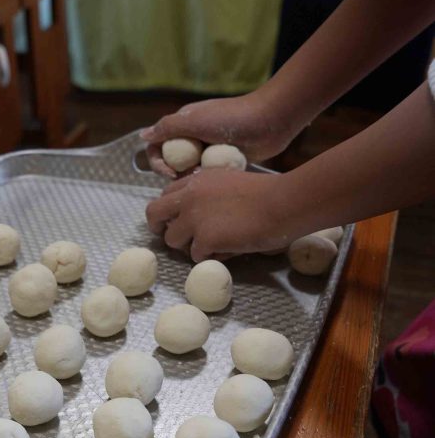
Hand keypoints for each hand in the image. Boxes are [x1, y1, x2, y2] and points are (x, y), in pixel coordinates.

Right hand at [140, 89, 302, 178]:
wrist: (269, 122)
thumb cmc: (231, 118)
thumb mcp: (194, 120)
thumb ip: (167, 128)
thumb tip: (142, 136)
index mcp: (182, 126)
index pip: (157, 148)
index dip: (158, 163)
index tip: (170, 172)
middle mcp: (192, 138)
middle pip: (171, 163)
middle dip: (176, 174)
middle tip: (191, 178)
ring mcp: (207, 151)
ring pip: (189, 173)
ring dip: (192, 178)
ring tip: (206, 178)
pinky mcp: (222, 161)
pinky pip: (207, 176)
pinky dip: (209, 179)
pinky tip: (218, 181)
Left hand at [146, 169, 297, 260]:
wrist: (283, 203)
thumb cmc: (267, 193)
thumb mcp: (230, 181)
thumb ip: (210, 193)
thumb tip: (202, 212)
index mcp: (197, 180)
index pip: (166, 193)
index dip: (169, 209)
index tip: (176, 219)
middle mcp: (189, 196)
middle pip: (154, 213)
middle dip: (158, 228)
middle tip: (173, 239)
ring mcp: (194, 218)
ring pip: (172, 240)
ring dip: (188, 247)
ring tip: (212, 247)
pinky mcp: (204, 239)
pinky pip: (196, 256)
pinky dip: (212, 257)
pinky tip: (230, 251)